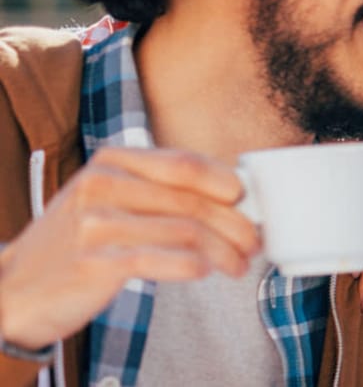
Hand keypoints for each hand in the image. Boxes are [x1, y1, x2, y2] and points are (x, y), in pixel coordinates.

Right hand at [0, 147, 258, 348]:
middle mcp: (101, 186)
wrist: (17, 287)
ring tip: (237, 265)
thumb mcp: (109, 198)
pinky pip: (165, 260)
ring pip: (187, 232)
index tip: (249, 204)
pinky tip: (205, 271)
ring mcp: (96, 224)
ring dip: (224, 252)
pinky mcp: (96, 262)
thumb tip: (231, 194)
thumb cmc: (79, 241)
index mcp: (110, 161)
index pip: (185, 165)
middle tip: (253, 244)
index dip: (227, 184)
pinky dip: (196, 266)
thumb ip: (157, 189)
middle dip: (236, 225)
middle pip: (192, 202)